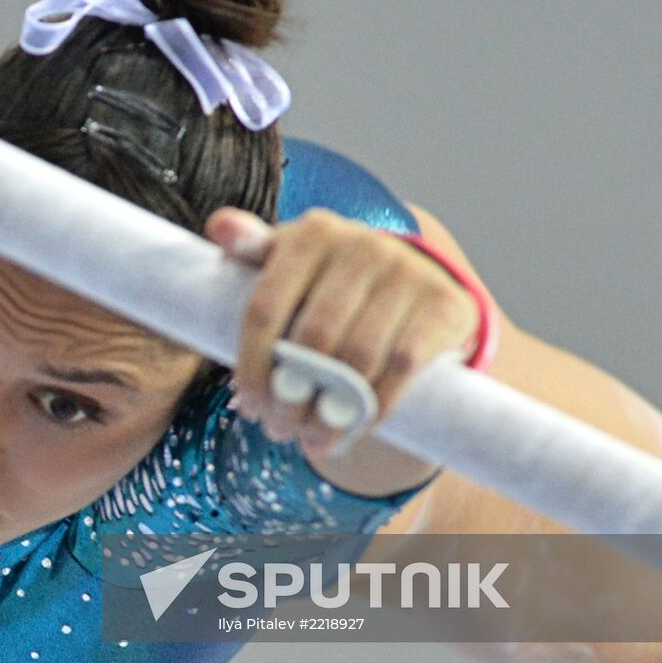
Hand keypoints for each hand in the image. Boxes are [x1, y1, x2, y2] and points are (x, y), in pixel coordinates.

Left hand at [205, 205, 479, 465]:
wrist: (415, 282)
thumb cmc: (330, 281)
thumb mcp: (290, 261)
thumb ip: (251, 246)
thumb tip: (219, 225)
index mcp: (311, 234)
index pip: (265, 308)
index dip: (253, 365)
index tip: (250, 405)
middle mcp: (360, 244)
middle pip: (312, 338)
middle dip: (291, 395)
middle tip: (279, 430)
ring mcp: (406, 271)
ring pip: (357, 357)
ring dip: (330, 410)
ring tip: (312, 437)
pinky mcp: (442, 304)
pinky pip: (402, 366)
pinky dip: (374, 405)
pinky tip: (353, 427)